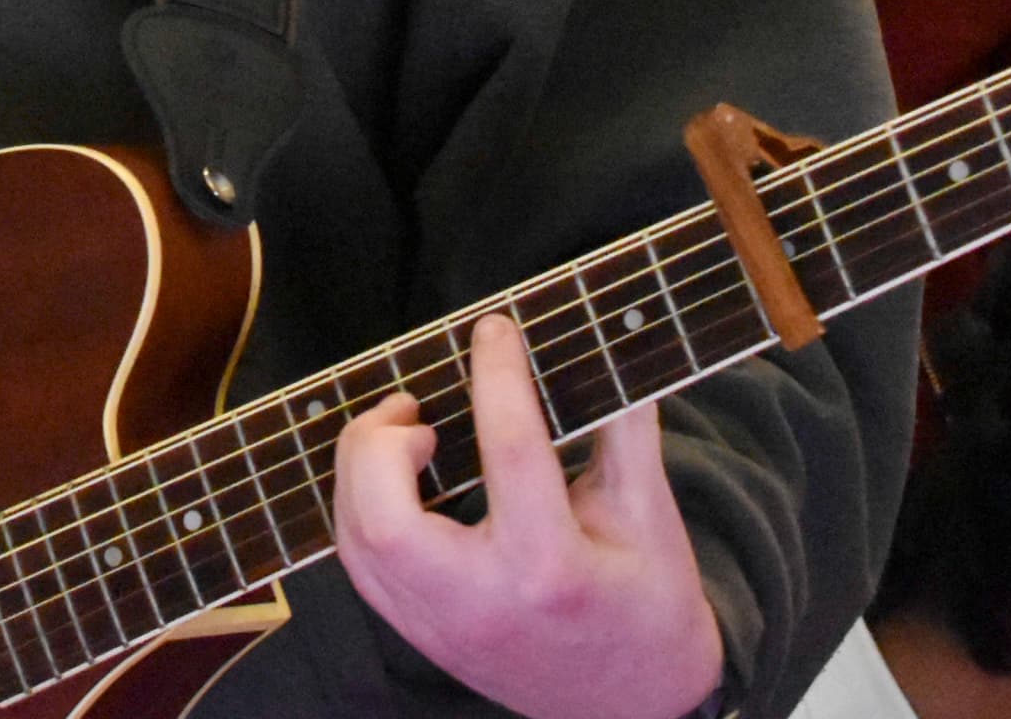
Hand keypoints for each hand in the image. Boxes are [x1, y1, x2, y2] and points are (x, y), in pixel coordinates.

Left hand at [329, 311, 726, 718]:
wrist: (635, 707)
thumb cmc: (650, 606)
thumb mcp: (651, 517)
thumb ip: (625, 431)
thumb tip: (608, 347)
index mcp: (552, 568)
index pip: (512, 451)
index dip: (498, 375)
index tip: (494, 329)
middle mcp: (484, 605)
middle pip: (386, 522)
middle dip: (379, 445)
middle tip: (416, 412)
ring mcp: (444, 630)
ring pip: (360, 545)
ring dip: (360, 472)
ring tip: (402, 434)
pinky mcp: (424, 638)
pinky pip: (363, 569)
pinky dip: (360, 510)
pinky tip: (390, 478)